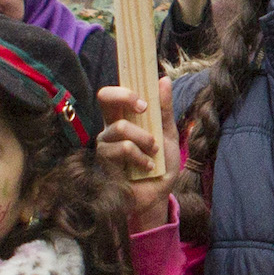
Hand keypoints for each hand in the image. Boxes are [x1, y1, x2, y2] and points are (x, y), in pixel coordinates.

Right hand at [97, 79, 180, 218]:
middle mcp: (109, 129)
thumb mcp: (169, 134)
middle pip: (104, 98)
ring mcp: (104, 146)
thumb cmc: (162, 163)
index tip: (144, 101)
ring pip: (121, 128)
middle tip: (145, 109)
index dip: (123, 90)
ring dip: (144, 139)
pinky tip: (147, 167)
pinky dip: (141, 157)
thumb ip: (164, 109)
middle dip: (126, 97)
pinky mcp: (104, 163)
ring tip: (154, 153)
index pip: (111, 95)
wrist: (160, 194)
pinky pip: (122, 149)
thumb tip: (163, 80)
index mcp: (123, 119)